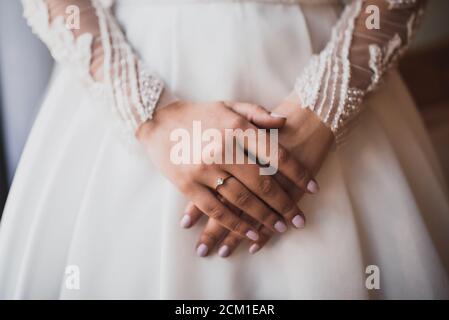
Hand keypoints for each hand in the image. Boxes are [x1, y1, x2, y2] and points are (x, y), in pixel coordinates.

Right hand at [137, 100, 316, 242]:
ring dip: (263, 217)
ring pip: (241, 199)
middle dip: (284, 204)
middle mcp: (222, 148)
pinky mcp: (187, 185)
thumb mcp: (228, 104)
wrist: (157, 120)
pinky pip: (216, 209)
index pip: (275, 153)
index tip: (312, 188)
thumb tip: (284, 121)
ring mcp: (204, 169)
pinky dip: (236, 224)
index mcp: (236, 126)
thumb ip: (257, 113)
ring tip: (280, 228)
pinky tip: (251, 234)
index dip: (297, 173)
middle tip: (299, 219)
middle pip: (261, 182)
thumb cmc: (198, 113)